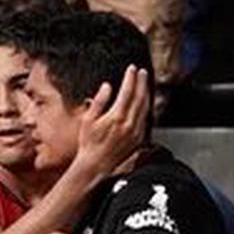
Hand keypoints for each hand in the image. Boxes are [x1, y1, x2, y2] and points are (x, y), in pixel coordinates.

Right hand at [73, 65, 150, 182]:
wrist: (96, 165)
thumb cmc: (88, 143)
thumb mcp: (88, 120)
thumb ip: (99, 101)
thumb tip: (107, 86)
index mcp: (116, 117)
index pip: (127, 91)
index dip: (130, 78)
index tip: (131, 68)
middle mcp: (129, 124)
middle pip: (140, 97)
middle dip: (142, 82)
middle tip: (142, 72)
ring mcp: (136, 132)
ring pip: (145, 107)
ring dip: (146, 93)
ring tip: (145, 83)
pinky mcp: (138, 138)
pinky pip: (145, 118)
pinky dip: (146, 106)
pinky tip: (144, 102)